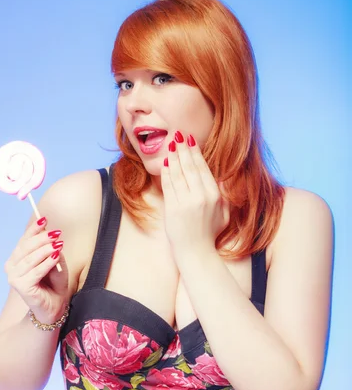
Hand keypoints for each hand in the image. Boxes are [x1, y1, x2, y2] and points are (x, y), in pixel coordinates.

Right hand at [4, 217, 68, 323]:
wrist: (55, 306)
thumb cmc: (54, 283)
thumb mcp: (55, 261)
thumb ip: (51, 248)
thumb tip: (50, 233)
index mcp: (17, 258)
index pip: (24, 240)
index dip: (33, 229)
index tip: (44, 219)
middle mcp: (12, 266)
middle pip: (26, 248)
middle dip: (42, 238)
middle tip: (56, 233)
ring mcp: (14, 277)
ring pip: (30, 259)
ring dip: (45, 250)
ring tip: (58, 244)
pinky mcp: (21, 286)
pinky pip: (35, 271)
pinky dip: (46, 263)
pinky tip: (55, 256)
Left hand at [160, 131, 229, 256]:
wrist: (196, 253)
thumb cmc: (210, 234)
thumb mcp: (224, 213)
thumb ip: (223, 194)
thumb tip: (221, 176)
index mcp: (215, 196)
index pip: (203, 169)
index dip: (195, 153)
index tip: (191, 141)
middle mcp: (201, 197)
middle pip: (190, 167)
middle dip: (183, 149)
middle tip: (179, 136)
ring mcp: (186, 203)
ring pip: (178, 174)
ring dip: (174, 157)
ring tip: (171, 146)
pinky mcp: (173, 209)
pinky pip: (169, 186)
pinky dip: (166, 173)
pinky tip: (165, 164)